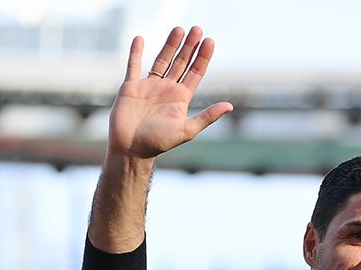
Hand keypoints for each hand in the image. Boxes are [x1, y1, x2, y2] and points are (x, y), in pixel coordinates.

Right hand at [108, 26, 233, 159]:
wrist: (131, 149)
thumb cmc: (159, 143)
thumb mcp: (187, 130)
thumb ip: (207, 117)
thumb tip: (230, 106)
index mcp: (181, 98)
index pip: (195, 72)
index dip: (203, 57)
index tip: (210, 41)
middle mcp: (167, 89)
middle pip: (181, 62)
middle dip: (190, 46)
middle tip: (197, 29)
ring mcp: (149, 86)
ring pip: (161, 60)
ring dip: (170, 45)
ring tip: (179, 29)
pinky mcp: (131, 87)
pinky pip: (134, 65)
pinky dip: (136, 52)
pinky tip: (140, 38)